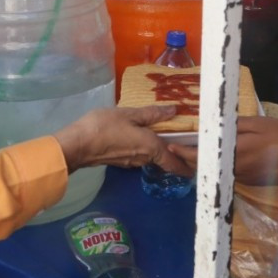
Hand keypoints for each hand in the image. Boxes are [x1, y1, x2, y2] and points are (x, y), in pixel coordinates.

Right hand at [53, 106, 189, 175]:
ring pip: (154, 157)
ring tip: (170, 135)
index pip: (176, 163)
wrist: (77, 145)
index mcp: (152, 147)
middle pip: (166, 160)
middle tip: (189, 143)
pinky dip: (149, 148)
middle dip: (178, 154)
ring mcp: (133, 161)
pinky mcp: (122, 160)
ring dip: (162, 150)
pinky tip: (147, 137)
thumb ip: (151, 114)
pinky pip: (142, 155)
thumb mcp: (129, 114)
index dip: (189, 165)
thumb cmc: (104, 127)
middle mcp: (146, 158)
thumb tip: (174, 111)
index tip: (200, 166)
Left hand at [169, 117, 277, 196]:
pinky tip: (227, 153)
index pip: (200, 156)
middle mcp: (234, 169)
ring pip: (218, 168)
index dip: (183, 152)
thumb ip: (234, 125)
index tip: (171, 147)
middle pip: (207, 164)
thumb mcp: (259, 123)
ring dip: (209, 159)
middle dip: (193, 156)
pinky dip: (224, 163)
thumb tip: (213, 126)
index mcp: (234, 153)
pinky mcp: (250, 182)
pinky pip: (231, 171)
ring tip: (201, 145)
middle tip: (182, 144)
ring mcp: (242, 178)